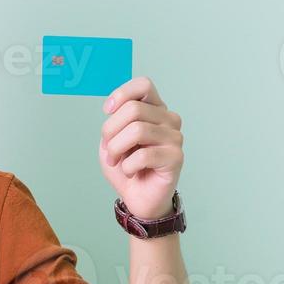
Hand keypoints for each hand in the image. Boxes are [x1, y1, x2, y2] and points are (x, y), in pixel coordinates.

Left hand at [98, 76, 184, 219]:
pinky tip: (130, 171)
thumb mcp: (112, 140)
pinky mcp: (176, 157)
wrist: (138, 198)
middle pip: (133, 108)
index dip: (121, 94)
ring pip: (137, 130)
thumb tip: (115, 110)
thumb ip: (115, 121)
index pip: (144, 85)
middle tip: (109, 149)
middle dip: (110, 130)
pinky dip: (128, 166)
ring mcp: (175, 137)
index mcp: (155, 109)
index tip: (107, 111)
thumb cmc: (126, 167)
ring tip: (116, 161)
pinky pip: (144, 155)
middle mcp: (168, 119)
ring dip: (117, 149)